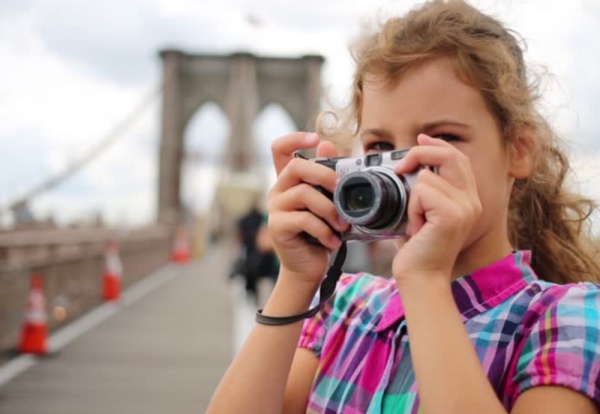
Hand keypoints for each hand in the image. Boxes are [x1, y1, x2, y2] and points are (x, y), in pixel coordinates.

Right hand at [267, 132, 349, 286]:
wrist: (308, 267)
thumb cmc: (320, 233)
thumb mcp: (328, 203)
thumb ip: (327, 176)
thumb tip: (327, 145)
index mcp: (289, 181)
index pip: (279, 149)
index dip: (294, 138)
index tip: (315, 137)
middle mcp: (278, 191)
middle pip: (296, 167)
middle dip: (324, 175)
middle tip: (342, 190)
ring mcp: (275, 209)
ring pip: (304, 194)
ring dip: (329, 209)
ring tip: (342, 225)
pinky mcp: (277, 227)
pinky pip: (304, 219)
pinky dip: (324, 230)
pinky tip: (333, 241)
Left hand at [391, 134, 481, 285]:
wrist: (420, 277)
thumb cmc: (417, 248)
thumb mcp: (422, 214)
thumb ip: (423, 191)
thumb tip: (407, 166)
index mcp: (468, 199)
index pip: (458, 158)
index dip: (438, 145)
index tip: (419, 139)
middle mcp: (472, 201)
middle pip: (450, 155)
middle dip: (420, 153)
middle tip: (401, 167)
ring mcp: (465, 207)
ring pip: (427, 176)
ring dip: (411, 199)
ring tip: (415, 222)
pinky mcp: (452, 215)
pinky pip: (421, 192)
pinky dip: (411, 209)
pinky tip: (416, 228)